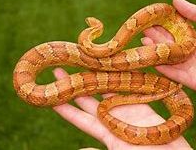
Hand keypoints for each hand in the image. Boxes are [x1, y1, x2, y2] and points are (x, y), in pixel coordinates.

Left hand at [52, 68, 191, 149]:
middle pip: (90, 99)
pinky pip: (129, 88)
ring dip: (96, 77)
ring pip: (108, 89)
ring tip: (82, 64)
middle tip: (60, 71)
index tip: (51, 96)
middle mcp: (114, 118)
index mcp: (105, 133)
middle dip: (75, 86)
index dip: (66, 108)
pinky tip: (110, 67)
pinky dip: (120, 78)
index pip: (80, 118)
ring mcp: (128, 110)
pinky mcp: (144, 105)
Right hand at [142, 0, 195, 91]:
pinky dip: (165, 70)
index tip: (148, 23)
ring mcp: (191, 69)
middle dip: (155, 41)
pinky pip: (176, 75)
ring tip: (144, 45)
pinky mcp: (194, 82)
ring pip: (170, 62)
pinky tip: (155, 62)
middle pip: (169, 49)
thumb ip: (194, 12)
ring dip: (157, 55)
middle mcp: (189, 57)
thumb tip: (175, 0)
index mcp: (193, 43)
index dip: (161, 30)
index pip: (173, 36)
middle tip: (142, 33)